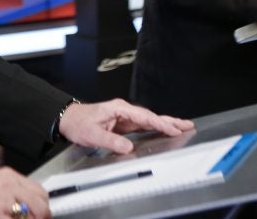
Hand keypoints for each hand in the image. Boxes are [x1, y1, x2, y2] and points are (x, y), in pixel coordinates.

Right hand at [0, 167, 50, 218]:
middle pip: (41, 204)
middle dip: (41, 217)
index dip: (44, 208)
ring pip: (33, 216)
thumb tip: (33, 207)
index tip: (43, 216)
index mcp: (9, 176)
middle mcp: (8, 185)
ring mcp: (3, 199)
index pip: (40, 191)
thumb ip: (14, 193)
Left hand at [58, 99, 193, 153]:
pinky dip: (155, 127)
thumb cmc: (78, 122)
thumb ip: (111, 141)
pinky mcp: (122, 123)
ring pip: (148, 120)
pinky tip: (163, 130)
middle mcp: (123, 110)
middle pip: (150, 116)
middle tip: (188, 125)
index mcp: (118, 108)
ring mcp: (123, 116)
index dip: (159, 123)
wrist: (68, 118)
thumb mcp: (93, 134)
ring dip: (165, 123)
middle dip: (169, 121)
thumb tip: (128, 148)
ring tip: (182, 127)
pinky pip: (142, 125)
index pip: (144, 116)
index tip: (173, 129)